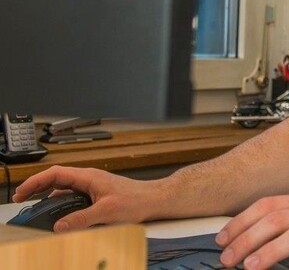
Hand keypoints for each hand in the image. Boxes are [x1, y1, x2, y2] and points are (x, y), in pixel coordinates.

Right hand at [12, 166, 156, 231]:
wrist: (155, 199)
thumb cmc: (137, 200)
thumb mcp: (107, 212)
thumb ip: (82, 219)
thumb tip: (60, 226)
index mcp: (89, 176)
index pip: (56, 173)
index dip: (36, 181)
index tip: (21, 192)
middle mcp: (89, 179)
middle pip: (57, 179)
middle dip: (37, 187)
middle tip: (21, 199)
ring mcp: (93, 186)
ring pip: (65, 188)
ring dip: (48, 195)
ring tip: (34, 205)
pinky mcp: (97, 195)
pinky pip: (73, 196)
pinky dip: (61, 202)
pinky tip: (57, 212)